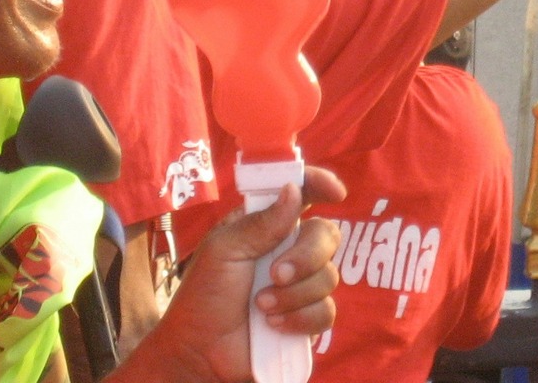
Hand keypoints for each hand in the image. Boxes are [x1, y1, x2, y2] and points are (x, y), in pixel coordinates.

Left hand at [125, 167, 344, 382]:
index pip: (302, 194)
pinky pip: (326, 312)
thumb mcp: (223, 251)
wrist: (200, 352)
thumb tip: (294, 190)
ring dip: (294, 294)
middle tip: (275, 274)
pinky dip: (300, 318)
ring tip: (261, 307)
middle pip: (326, 234)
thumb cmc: (204, 296)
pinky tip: (273, 326)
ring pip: (329, 276)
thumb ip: (260, 223)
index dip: (321, 185)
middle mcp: (290, 250)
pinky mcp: (307, 319)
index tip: (336, 194)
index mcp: (268, 226)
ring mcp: (301, 285)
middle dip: (306, 256)